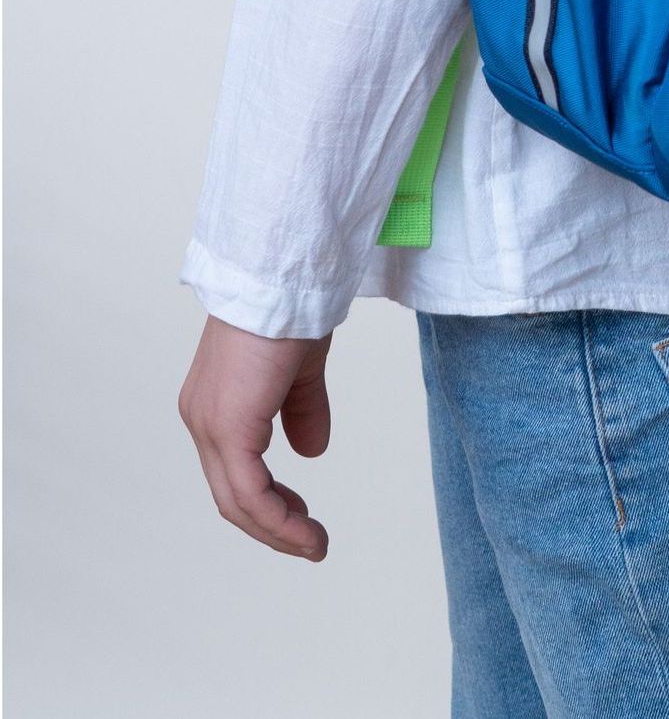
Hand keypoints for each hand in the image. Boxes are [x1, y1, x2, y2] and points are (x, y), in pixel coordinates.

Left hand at [178, 314, 333, 558]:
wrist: (283, 277)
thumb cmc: (291, 307)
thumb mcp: (300, 370)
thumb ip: (301, 410)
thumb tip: (310, 452)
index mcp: (215, 406)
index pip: (234, 471)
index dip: (267, 501)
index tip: (299, 516)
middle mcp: (202, 420)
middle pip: (231, 495)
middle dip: (272, 525)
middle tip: (309, 540)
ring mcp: (210, 425)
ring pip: (237, 501)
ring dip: (278, 530)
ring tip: (314, 544)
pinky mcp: (228, 428)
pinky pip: (250, 493)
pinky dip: (278, 519)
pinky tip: (305, 530)